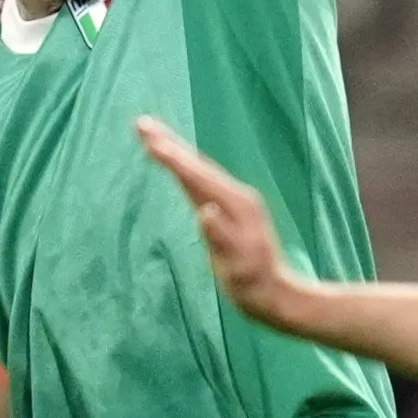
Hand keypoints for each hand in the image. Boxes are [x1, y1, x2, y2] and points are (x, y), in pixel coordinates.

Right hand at [136, 117, 299, 327]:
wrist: (275, 294)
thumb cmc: (252, 284)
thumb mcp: (237, 266)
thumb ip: (221, 238)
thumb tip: (205, 212)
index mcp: (235, 205)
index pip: (196, 176)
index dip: (172, 158)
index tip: (149, 140)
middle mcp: (236, 195)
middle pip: (196, 164)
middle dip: (169, 143)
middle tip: (141, 123)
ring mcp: (235, 200)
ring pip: (199, 169)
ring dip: (175, 150)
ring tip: (151, 135)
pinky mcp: (230, 208)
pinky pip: (202, 180)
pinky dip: (185, 168)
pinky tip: (177, 165)